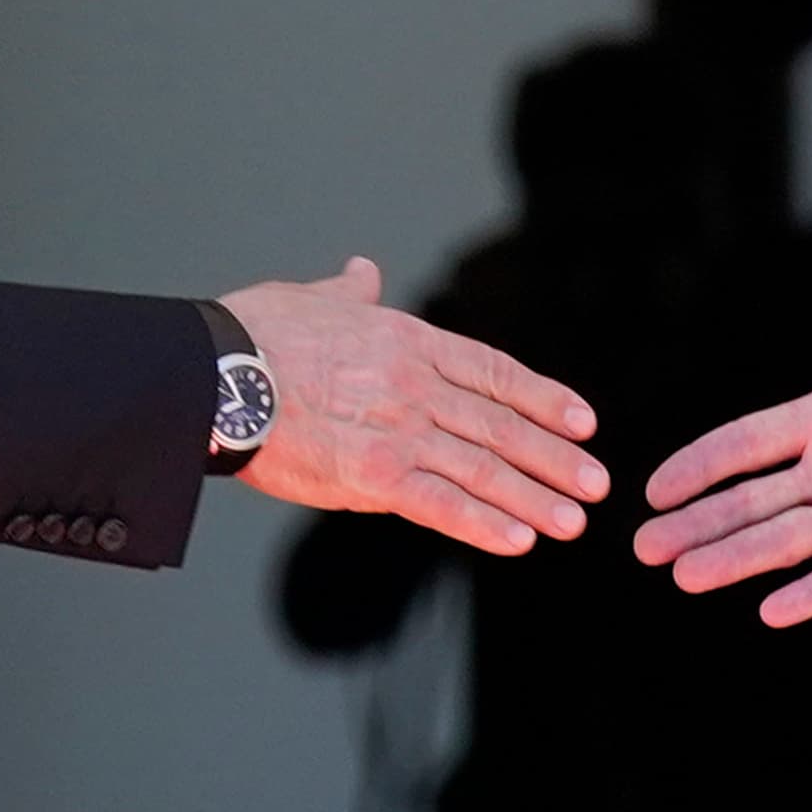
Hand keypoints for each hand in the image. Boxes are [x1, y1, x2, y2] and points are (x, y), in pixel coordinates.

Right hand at [220, 258, 605, 556]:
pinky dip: (483, 524)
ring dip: (535, 497)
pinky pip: (441, 505)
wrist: (215, 371)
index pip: (494, 372)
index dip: (544, 397)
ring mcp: (399, 430)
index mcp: (408, 340)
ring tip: (573, 521)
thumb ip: (350, 292)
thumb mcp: (313, 298)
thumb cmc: (254, 333)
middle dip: (555, 457)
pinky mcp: (372, 476)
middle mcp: (416, 385)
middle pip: (501, 425)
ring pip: (483, 468)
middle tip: (596, 484)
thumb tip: (363, 270)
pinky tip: (519, 540)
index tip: (583, 421)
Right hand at [635, 185, 811, 624]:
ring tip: (682, 578)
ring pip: (784, 539)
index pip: (751, 440)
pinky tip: (768, 611)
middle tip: (640, 546)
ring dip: (734, 557)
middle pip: (751, 498)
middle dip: (696, 521)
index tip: (653, 486)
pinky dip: (810, 593)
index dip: (702, 460)